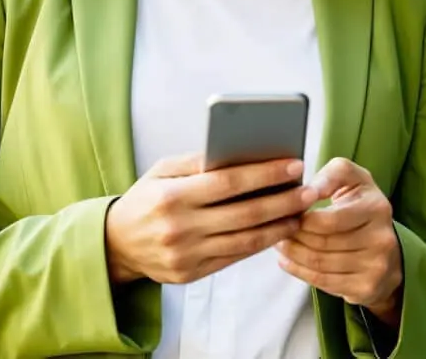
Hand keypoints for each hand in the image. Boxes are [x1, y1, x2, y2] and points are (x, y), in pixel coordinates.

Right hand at [105, 154, 317, 284]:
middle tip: (310, 190)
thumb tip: (241, 151)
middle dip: (283, 201)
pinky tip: (278, 230)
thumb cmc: (146, 198)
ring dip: (279, 225)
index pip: (229, 182)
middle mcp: (180, 227)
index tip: (294, 165)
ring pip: (245, 239)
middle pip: (245, 213)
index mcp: (173, 195)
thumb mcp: (163, 170)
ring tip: (301, 211)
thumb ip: (199, 161)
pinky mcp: (191, 274)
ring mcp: (186, 255)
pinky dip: (260, 243)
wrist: (115, 244)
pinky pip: (234, 256)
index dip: (265, 174)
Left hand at [275, 158, 402, 322]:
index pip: (330, 220)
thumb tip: (308, 191)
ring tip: (280, 243)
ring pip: (321, 264)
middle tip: (277, 229)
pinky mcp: (367, 288)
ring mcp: (376, 266)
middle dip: (295, 236)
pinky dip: (300, 271)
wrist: (385, 243)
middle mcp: (381, 238)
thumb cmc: (359, 202)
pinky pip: (324, 282)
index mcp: (376, 207)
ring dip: (293, 254)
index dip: (303, 219)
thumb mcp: (351, 178)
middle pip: (323, 243)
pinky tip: (286, 261)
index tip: (287, 213)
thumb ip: (330, 176)